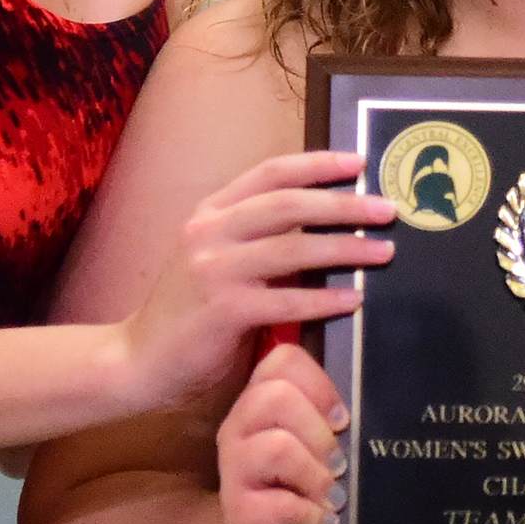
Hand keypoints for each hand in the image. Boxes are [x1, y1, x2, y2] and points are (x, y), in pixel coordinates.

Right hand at [123, 151, 391, 409]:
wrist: (138, 362)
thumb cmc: (189, 315)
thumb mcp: (218, 262)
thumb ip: (260, 243)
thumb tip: (327, 232)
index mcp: (210, 212)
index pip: (270, 173)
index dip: (317, 164)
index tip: (359, 162)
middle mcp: (209, 231)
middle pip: (288, 204)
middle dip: (344, 204)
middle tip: (386, 210)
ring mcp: (213, 269)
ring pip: (294, 248)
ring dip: (346, 248)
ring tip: (383, 252)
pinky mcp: (222, 310)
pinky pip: (287, 299)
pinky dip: (325, 298)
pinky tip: (354, 299)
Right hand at [216, 343, 343, 523]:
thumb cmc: (307, 488)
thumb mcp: (322, 445)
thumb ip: (337, 418)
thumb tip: (384, 396)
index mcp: (261, 400)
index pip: (282, 361)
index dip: (321, 385)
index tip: (343, 420)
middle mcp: (240, 427)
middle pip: (275, 397)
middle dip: (319, 431)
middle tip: (340, 463)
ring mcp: (234, 470)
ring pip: (277, 448)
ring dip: (317, 475)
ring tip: (334, 496)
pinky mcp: (239, 514)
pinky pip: (280, 505)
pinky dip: (313, 515)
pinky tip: (324, 523)